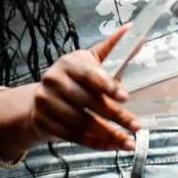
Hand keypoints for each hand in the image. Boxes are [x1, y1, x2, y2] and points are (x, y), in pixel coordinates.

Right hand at [31, 25, 140, 150]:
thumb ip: (114, 48)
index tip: (126, 97)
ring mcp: (47, 103)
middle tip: (136, 126)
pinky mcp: (44, 122)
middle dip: (116, 116)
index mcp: (69, 63)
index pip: (90, 74)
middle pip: (89, 102)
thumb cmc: (75, 78)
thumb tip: (135, 30)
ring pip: (82, 123)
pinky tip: (111, 146)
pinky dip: (94, 143)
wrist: (41, 99)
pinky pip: (73, 136)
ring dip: (108, 134)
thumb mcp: (92, 61)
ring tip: (128, 142)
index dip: (108, 86)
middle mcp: (55, 81)